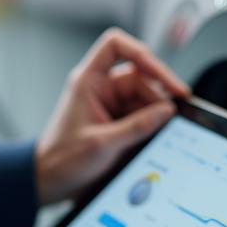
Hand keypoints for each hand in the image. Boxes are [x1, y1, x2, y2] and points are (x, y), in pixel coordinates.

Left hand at [34, 28, 189, 205]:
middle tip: (175, 113)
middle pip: (140, 76)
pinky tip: (158, 136)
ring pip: (145, 97)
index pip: (115, 46)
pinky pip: (143, 114)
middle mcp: (101, 87)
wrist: (51, 181)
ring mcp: (110, 104)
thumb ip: (137, 126)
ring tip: (167, 129)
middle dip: (158, 94)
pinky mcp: (118, 121)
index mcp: (89, 81)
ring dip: (157, 111)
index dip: (141, 52)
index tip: (161, 74)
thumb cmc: (62, 159)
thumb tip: (167, 111)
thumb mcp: (102, 144)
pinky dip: (153, 123)